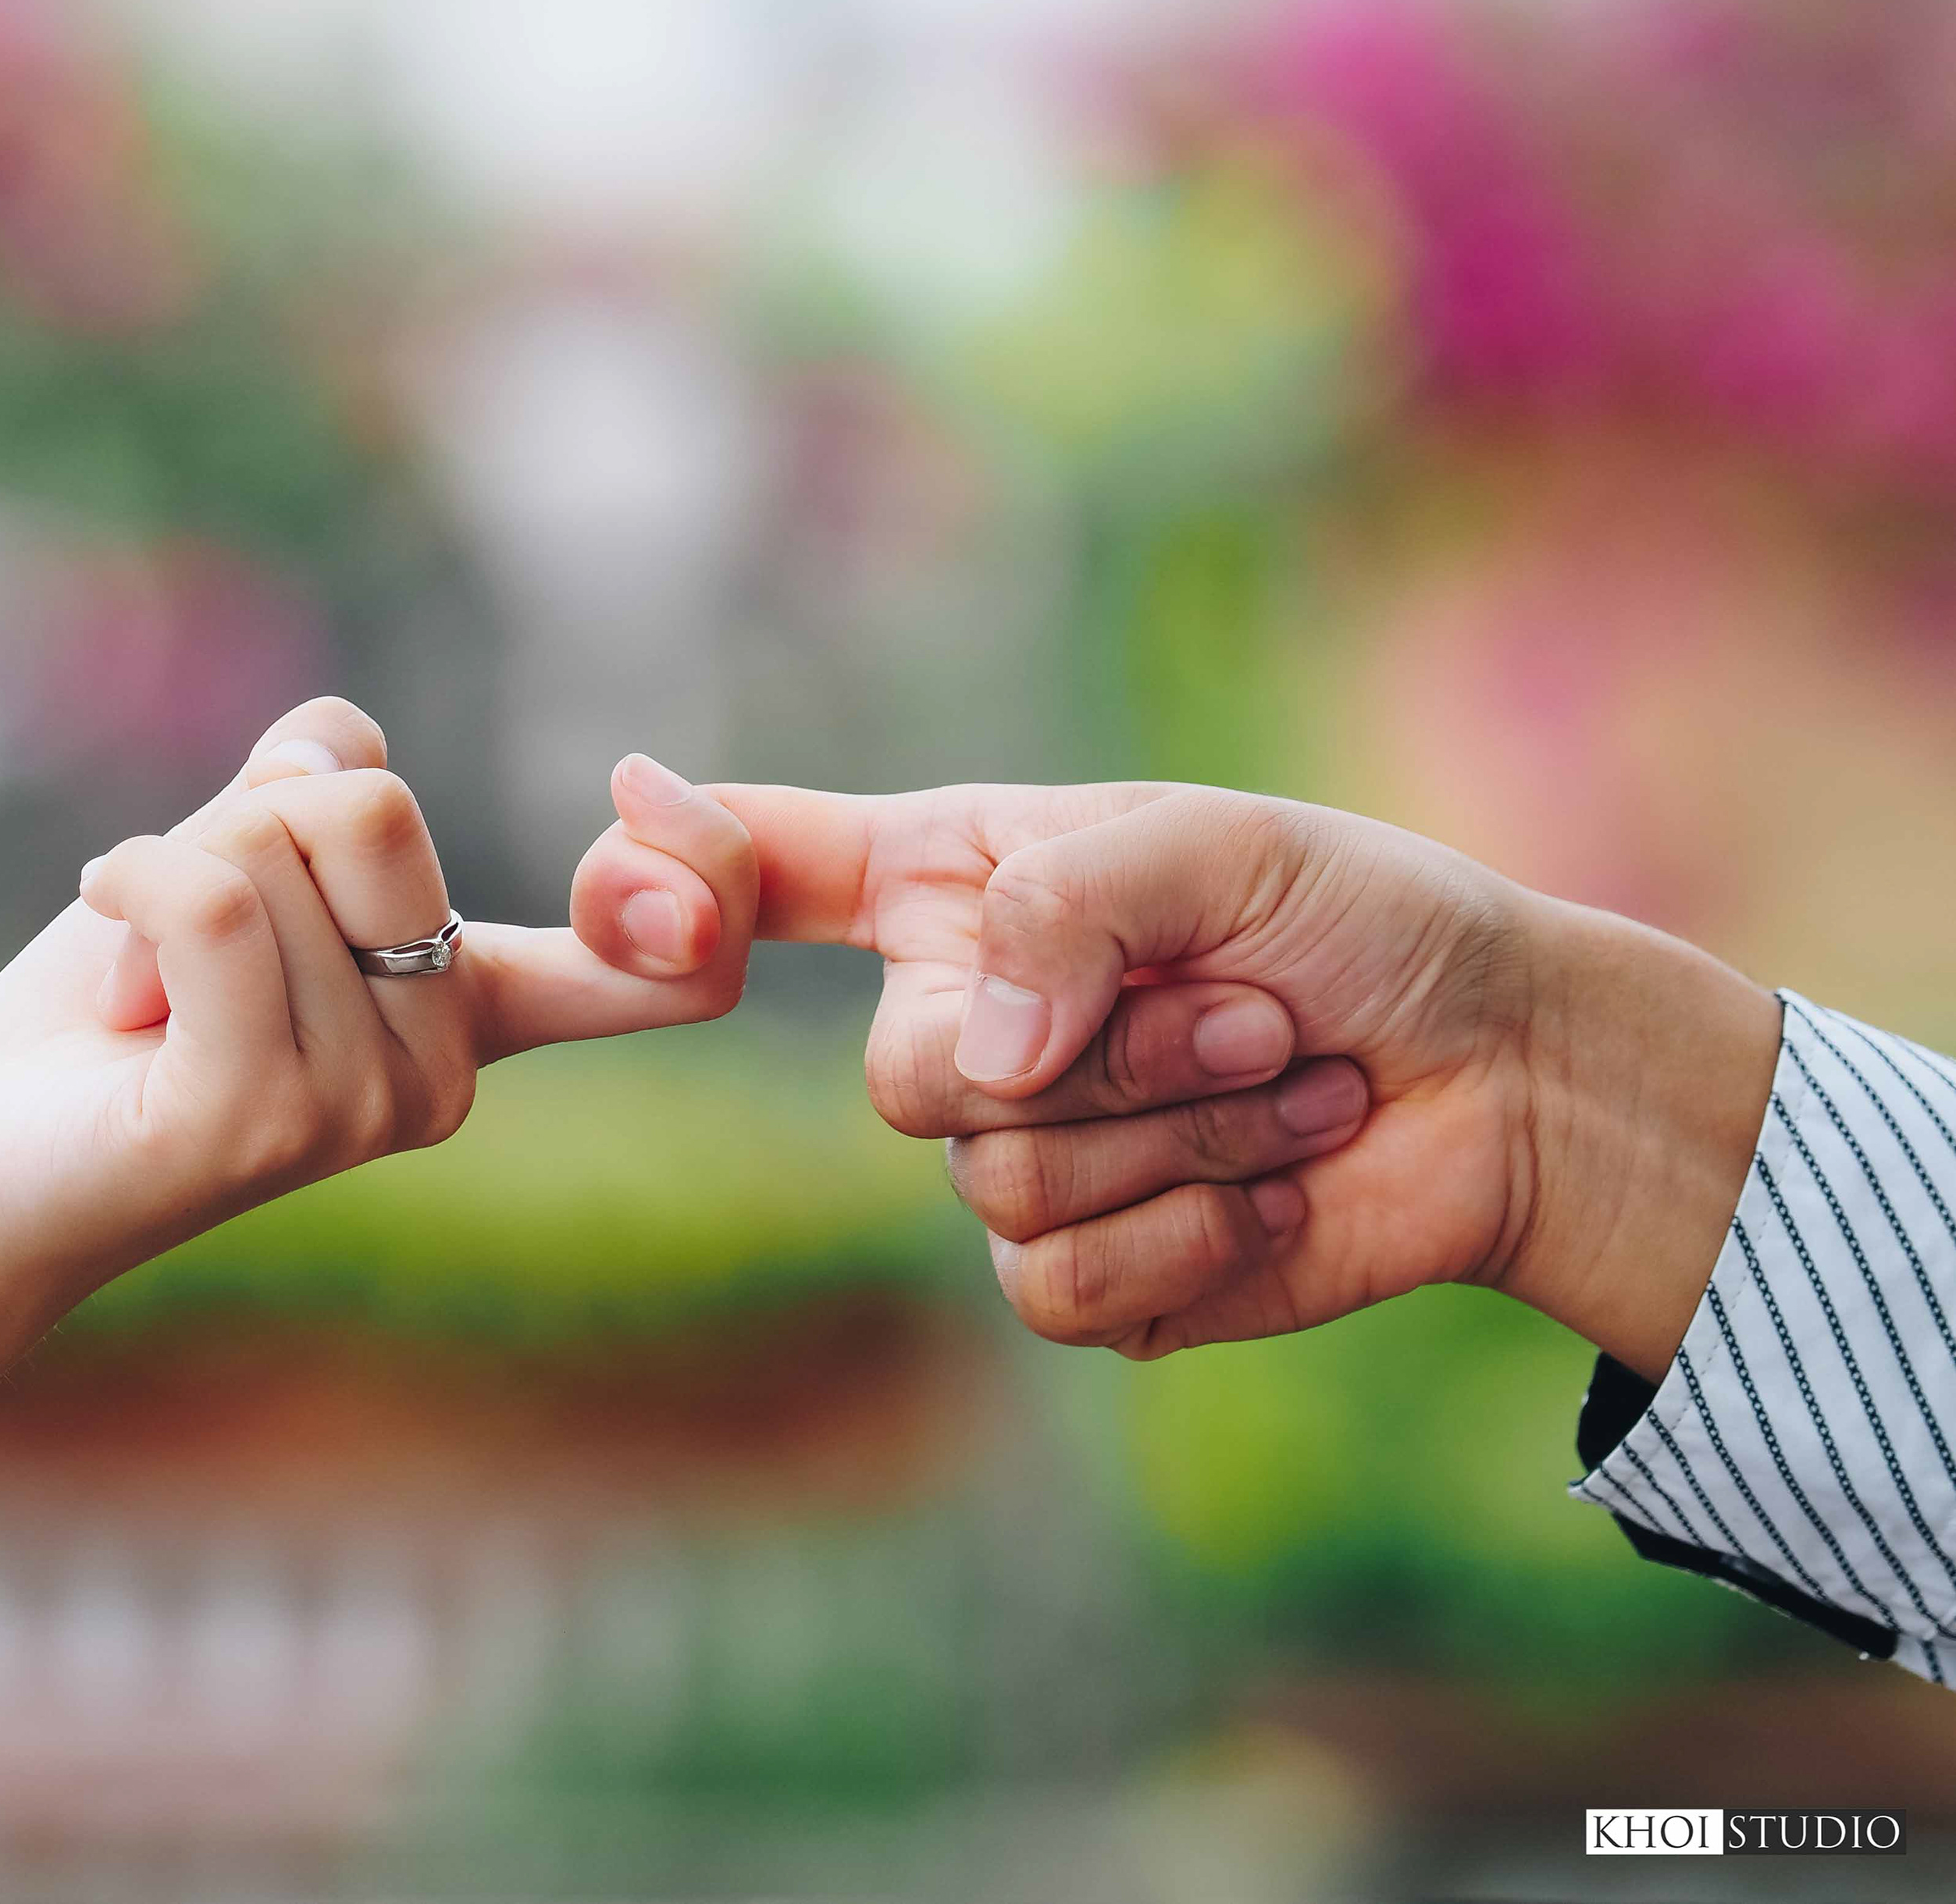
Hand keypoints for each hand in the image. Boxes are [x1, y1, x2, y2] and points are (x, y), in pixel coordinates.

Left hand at [0, 700, 756, 1336]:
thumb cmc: (107, 1022)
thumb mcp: (220, 863)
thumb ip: (300, 789)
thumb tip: (337, 745)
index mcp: (468, 1017)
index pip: (660, 970)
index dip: (702, 870)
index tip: (653, 796)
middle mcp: (440, 1076)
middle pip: (379, 815)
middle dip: (245, 822)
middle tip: (186, 935)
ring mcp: (357, 1109)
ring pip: (277, 850)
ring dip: (166, 874)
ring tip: (145, 989)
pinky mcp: (255, 1120)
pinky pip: (211, 903)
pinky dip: (132, 879)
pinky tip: (104, 929)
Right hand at [574, 780, 1778, 1373]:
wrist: (1506, 1080)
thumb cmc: (1365, 925)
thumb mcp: (1222, 847)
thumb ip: (1067, 907)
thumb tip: (976, 1061)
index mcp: (957, 882)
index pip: (764, 868)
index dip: (667, 870)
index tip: (630, 860)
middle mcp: (959, 1017)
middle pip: (905, 1080)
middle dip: (1111, 1058)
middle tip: (1261, 1013)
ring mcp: (1012, 1152)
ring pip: (1001, 1188)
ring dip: (1190, 1138)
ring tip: (1301, 1084)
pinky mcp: (1086, 1273)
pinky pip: (1061, 1288)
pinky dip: (1196, 1241)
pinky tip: (1276, 1191)